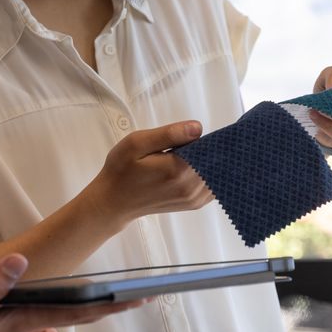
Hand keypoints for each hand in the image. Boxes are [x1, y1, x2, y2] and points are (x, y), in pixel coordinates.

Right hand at [0, 254, 143, 331]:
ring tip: (98, 303)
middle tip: (139, 296)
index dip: (108, 306)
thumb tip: (21, 261)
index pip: (75, 313)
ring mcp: (13, 331)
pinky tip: (43, 326)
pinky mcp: (1, 328)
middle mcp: (22, 329)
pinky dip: (43, 326)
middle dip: (107, 308)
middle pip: (75, 318)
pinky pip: (32, 328)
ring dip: (72, 315)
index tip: (138, 297)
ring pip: (53, 325)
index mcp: (20, 323)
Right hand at [87, 120, 211, 225]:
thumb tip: (198, 128)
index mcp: (177, 169)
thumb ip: (168, 134)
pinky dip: (212, 174)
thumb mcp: (137, 143)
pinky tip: (199, 165)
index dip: (212, 137)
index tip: (203, 131)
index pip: (210, 148)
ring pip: (218, 174)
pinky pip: (214, 186)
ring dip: (212, 161)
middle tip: (195, 138)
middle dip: (212, 148)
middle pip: (216, 161)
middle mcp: (189, 187)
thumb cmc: (121, 169)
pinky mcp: (193, 203)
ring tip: (195, 150)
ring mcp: (193, 198)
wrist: (114, 200)